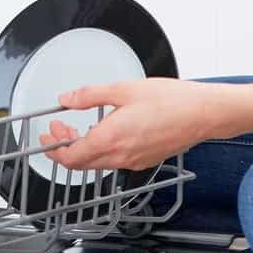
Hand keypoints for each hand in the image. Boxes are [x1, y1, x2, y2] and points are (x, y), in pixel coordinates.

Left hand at [37, 78, 216, 171]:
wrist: (203, 114)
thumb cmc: (171, 100)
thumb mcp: (123, 89)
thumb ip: (89, 94)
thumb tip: (67, 99)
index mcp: (110, 138)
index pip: (70, 157)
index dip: (53, 147)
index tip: (48, 134)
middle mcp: (120, 156)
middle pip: (81, 164)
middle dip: (64, 147)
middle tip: (59, 128)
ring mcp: (133, 162)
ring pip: (97, 163)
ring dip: (83, 148)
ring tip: (79, 127)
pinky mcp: (144, 161)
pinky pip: (114, 161)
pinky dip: (101, 149)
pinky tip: (105, 130)